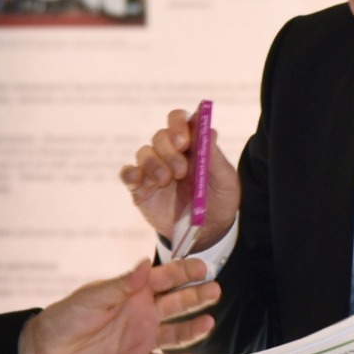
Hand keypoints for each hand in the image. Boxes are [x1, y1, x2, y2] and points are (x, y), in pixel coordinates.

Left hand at [19, 257, 219, 353]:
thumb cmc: (65, 318)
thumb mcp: (92, 298)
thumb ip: (122, 285)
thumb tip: (146, 264)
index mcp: (132, 292)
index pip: (164, 279)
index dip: (183, 272)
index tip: (203, 267)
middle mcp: (142, 313)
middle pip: (176, 304)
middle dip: (196, 296)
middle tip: (215, 290)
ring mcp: (141, 339)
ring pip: (175, 333)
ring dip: (192, 329)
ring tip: (208, 322)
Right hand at [119, 107, 240, 249]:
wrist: (207, 233)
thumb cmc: (219, 201)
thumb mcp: (225, 182)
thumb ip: (215, 158)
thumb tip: (208, 131)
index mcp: (191, 144)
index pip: (178, 120)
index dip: (178, 124)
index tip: (184, 141)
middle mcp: (170, 152)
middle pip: (160, 136)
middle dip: (169, 152)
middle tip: (180, 171)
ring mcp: (153, 170)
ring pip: (144, 153)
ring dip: (154, 165)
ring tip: (165, 181)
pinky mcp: (140, 188)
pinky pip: (127, 174)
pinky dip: (131, 174)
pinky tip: (141, 182)